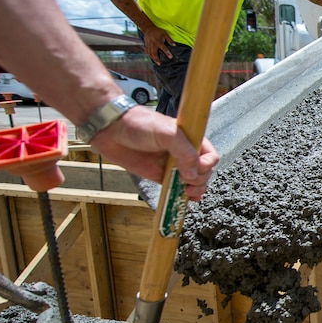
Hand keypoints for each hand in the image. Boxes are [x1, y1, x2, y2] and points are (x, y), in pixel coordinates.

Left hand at [88, 106, 219, 200]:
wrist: (112, 130)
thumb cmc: (139, 123)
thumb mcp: (166, 133)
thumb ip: (184, 152)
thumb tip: (193, 173)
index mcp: (190, 139)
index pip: (209, 155)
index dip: (206, 164)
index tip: (196, 168)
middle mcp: (184, 152)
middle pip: (204, 171)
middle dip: (200, 179)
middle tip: (187, 181)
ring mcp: (173, 165)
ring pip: (194, 181)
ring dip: (195, 189)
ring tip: (187, 192)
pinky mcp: (161, 176)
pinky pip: (177, 188)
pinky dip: (184, 196)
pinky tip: (187, 199)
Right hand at [141, 26, 174, 65]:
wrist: (148, 29)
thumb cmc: (158, 32)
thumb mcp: (165, 34)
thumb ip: (169, 40)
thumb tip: (174, 45)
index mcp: (158, 41)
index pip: (163, 48)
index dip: (167, 53)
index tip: (170, 57)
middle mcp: (153, 44)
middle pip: (154, 53)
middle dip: (157, 59)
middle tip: (160, 64)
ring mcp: (149, 45)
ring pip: (150, 53)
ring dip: (153, 59)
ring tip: (156, 63)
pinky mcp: (146, 45)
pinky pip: (147, 52)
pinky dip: (149, 56)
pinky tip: (152, 59)